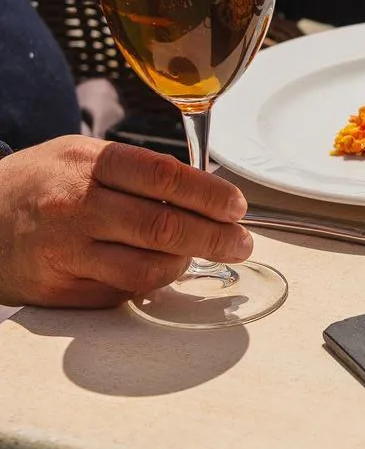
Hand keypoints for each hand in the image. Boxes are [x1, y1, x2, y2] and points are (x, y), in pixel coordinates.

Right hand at [0, 136, 252, 307]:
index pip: (164, 177)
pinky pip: (122, 292)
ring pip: (148, 268)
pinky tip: (155, 270)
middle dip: (216, 238)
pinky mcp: (58, 289)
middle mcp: (75, 206)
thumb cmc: (40, 184)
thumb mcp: (82, 156)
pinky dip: (148, 283)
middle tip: (240, 243)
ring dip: (185, 264)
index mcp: (88, 164)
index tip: (236, 206)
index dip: (210, 194)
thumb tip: (207, 192)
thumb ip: (139, 171)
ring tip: (198, 255)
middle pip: (164, 227)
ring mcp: (65, 251)